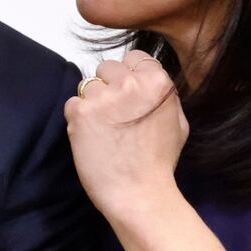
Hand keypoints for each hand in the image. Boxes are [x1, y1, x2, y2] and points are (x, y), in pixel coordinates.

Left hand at [64, 49, 188, 221]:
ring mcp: (103, 97)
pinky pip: (73, 103)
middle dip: (109, 85)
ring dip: (93, 102)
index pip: (135, 56)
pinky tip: (92, 136)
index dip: (130, 74)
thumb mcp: (178, 121)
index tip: (129, 92)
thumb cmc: (158, 162)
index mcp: (158, 82)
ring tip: (104, 128)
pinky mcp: (80, 112)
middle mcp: (130, 83)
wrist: (139, 194)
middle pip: (108, 66)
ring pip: (88, 84)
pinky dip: (78, 118)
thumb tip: (149, 78)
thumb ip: (164, 94)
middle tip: (115, 114)